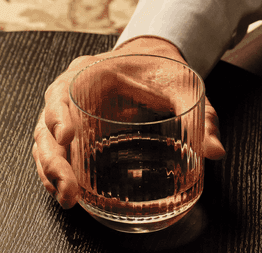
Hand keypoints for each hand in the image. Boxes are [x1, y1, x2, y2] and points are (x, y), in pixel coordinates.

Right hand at [32, 37, 225, 208]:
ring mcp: (70, 113)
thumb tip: (216, 152)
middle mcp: (72, 92)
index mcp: (90, 72)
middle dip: (53, 160)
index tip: (66, 137)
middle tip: (68, 188)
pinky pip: (56, 153)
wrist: (156, 61)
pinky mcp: (75, 131)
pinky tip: (66, 193)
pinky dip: (56, 173)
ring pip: (45, 144)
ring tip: (67, 199)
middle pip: (46, 125)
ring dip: (51, 173)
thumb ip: (201, 116)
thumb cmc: (163, 70)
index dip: (57, 115)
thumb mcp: (184, 87)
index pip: (61, 91)